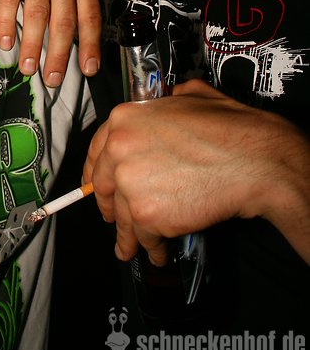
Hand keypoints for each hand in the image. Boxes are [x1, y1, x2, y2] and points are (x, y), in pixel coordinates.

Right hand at [0, 0, 100, 85]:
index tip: (88, 69)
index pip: (89, 14)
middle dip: (59, 54)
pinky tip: (5, 42)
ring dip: (33, 45)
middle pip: (64, 20)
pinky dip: (8, 23)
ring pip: (38, 13)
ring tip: (28, 69)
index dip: (90, 44)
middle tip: (53, 80)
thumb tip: (81, 32)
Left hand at [83, 79, 309, 264]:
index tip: (96, 186)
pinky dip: (152, 249)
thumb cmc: (230, 128)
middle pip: (104, 186)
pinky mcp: (147, 214)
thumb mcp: (190, 96)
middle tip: (115, 218)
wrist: (253, 160)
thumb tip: (165, 102)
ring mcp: (130, 183)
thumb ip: (166, 101)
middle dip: (109, 206)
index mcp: (124, 118)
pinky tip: (157, 253)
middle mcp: (119, 149)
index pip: (97, 151)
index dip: (96, 173)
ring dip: (129, 235)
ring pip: (123, 217)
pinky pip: (144, 238)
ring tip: (133, 247)